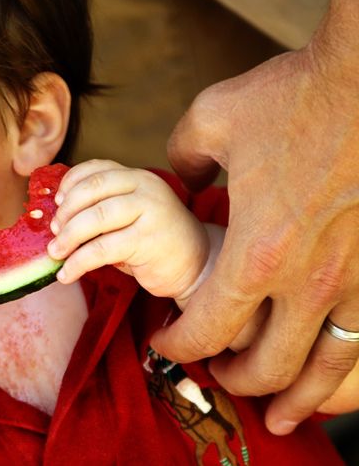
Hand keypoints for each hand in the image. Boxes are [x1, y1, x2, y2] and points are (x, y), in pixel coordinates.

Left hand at [47, 159, 209, 298]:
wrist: (196, 265)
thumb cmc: (153, 242)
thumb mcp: (128, 217)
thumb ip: (101, 210)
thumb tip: (55, 220)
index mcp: (138, 177)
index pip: (97, 169)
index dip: (70, 183)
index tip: (56, 203)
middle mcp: (145, 187)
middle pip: (92, 189)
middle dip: (66, 212)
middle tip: (53, 231)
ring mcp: (150, 211)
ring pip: (95, 218)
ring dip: (68, 238)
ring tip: (55, 253)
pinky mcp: (148, 240)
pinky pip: (102, 249)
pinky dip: (78, 263)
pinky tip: (67, 274)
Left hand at [157, 27, 358, 431]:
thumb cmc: (294, 96)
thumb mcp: (213, 121)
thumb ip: (184, 157)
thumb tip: (183, 177)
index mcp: (256, 252)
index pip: (206, 328)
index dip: (180, 346)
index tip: (166, 344)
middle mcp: (308, 281)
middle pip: (267, 365)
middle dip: (234, 379)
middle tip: (217, 375)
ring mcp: (356, 280)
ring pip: (325, 366)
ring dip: (296, 394)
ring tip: (279, 409)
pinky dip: (341, 366)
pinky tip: (329, 370)